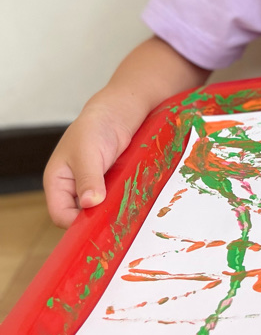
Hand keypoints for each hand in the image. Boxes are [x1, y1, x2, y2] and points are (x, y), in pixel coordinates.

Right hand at [43, 103, 134, 228]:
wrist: (119, 111)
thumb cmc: (95, 126)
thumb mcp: (87, 153)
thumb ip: (88, 179)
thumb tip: (89, 204)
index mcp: (57, 181)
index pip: (60, 214)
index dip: (75, 223)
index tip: (97, 223)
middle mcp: (72, 187)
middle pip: (79, 216)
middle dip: (94, 219)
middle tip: (114, 219)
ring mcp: (92, 186)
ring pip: (97, 210)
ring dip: (109, 212)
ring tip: (124, 212)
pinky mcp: (109, 183)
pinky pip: (112, 201)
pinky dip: (119, 203)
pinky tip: (130, 202)